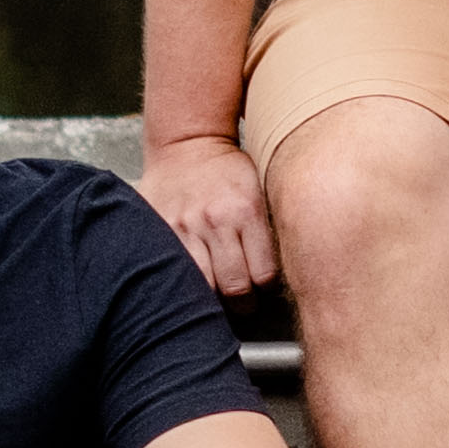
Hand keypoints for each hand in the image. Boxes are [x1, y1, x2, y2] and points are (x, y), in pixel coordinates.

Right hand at [138, 131, 278, 301]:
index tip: (264, 289)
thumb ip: (267, 229)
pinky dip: (187, 285)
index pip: (264, 275)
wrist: (187, 143)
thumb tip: (286, 268)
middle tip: (245, 304)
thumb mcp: (260, 189)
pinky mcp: (162, 230)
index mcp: (247, 211)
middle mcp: (216, 220)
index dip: (266, 290)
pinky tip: (195, 287)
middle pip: (235, 287)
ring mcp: (186, 227)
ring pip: (204, 287)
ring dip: (214, 300)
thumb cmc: (229, 170)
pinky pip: (176, 272)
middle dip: (243, 304)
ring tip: (221, 300)